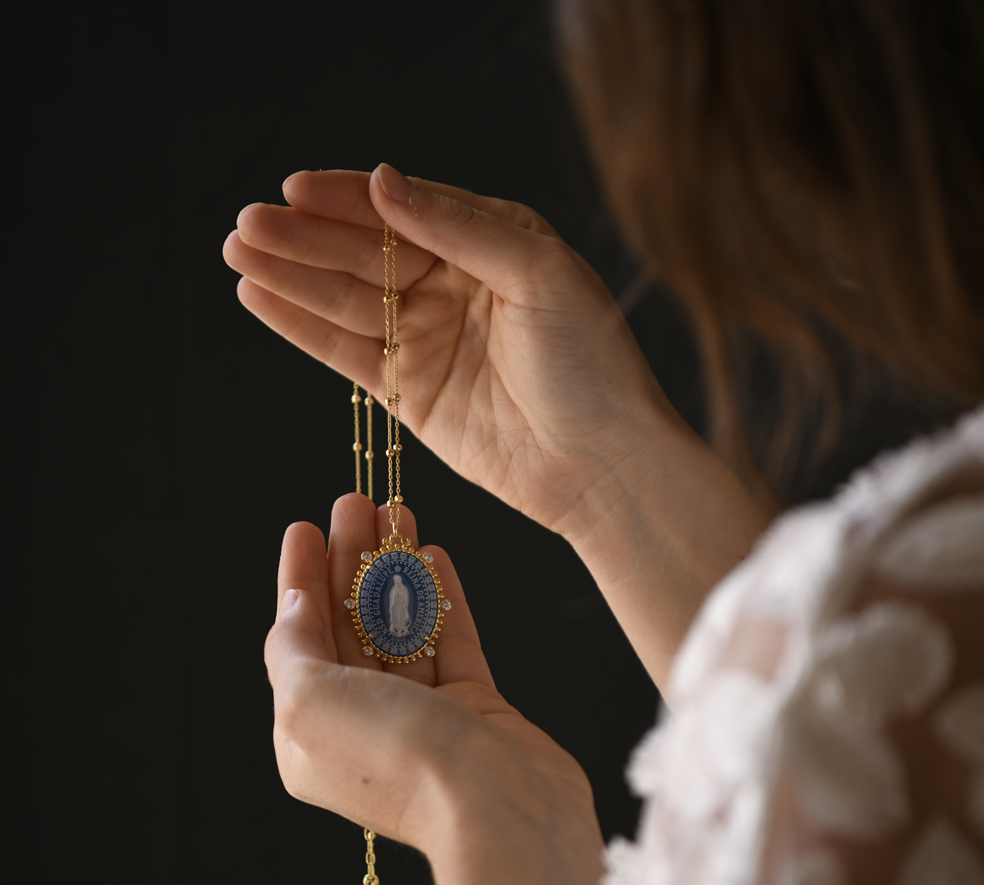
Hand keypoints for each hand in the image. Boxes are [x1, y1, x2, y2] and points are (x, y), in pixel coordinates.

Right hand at [225, 165, 675, 535]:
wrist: (600, 463)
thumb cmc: (590, 364)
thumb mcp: (538, 274)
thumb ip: (458, 227)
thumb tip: (384, 180)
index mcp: (490, 243)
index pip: (404, 209)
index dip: (348, 198)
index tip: (295, 187)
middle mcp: (451, 285)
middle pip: (364, 252)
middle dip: (306, 236)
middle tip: (248, 223)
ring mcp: (426, 338)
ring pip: (345, 299)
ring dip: (291, 275)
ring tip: (239, 252)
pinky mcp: (407, 392)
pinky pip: (345, 352)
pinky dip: (302, 327)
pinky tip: (260, 298)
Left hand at [267, 493, 608, 884]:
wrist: (497, 808)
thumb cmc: (396, 758)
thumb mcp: (309, 704)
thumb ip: (291, 648)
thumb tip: (295, 603)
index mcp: (311, 730)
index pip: (299, 638)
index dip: (298, 578)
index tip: (304, 526)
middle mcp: (364, 720)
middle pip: (350, 622)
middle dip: (349, 560)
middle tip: (355, 502)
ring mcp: (423, 711)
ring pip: (401, 622)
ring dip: (395, 567)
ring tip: (397, 511)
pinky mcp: (474, 702)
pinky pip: (451, 636)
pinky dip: (440, 595)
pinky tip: (434, 554)